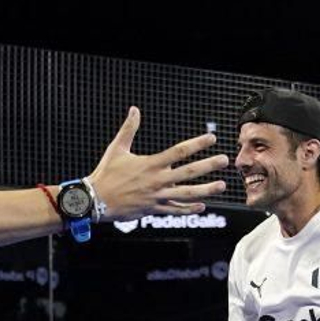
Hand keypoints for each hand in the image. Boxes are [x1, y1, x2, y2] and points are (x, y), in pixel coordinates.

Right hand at [88, 107, 229, 219]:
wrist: (95, 200)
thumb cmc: (106, 173)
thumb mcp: (117, 148)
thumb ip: (129, 129)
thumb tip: (134, 110)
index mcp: (150, 164)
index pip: (178, 152)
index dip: (196, 144)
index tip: (211, 139)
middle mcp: (156, 180)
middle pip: (188, 172)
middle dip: (208, 166)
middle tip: (224, 160)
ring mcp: (156, 196)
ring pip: (186, 194)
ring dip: (206, 190)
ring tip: (221, 186)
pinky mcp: (152, 209)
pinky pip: (174, 210)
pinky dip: (188, 208)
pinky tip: (202, 206)